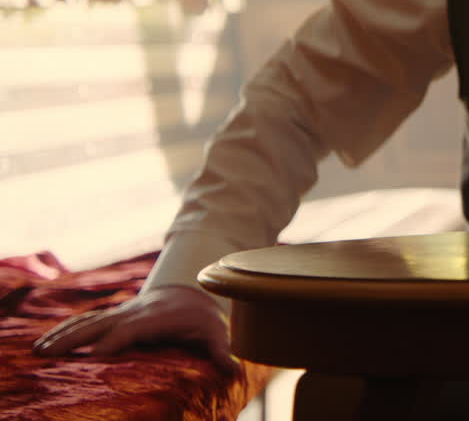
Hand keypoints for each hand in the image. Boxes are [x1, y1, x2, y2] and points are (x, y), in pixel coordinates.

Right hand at [32, 285, 237, 373]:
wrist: (191, 293)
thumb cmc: (202, 318)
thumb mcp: (216, 333)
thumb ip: (223, 352)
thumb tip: (235, 371)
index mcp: (156, 318)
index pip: (131, 330)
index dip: (113, 341)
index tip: (93, 357)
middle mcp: (134, 313)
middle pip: (100, 324)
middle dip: (74, 338)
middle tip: (48, 354)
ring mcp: (121, 312)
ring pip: (87, 322)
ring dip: (62, 334)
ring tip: (38, 350)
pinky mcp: (113, 315)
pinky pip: (86, 321)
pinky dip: (64, 329)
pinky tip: (46, 342)